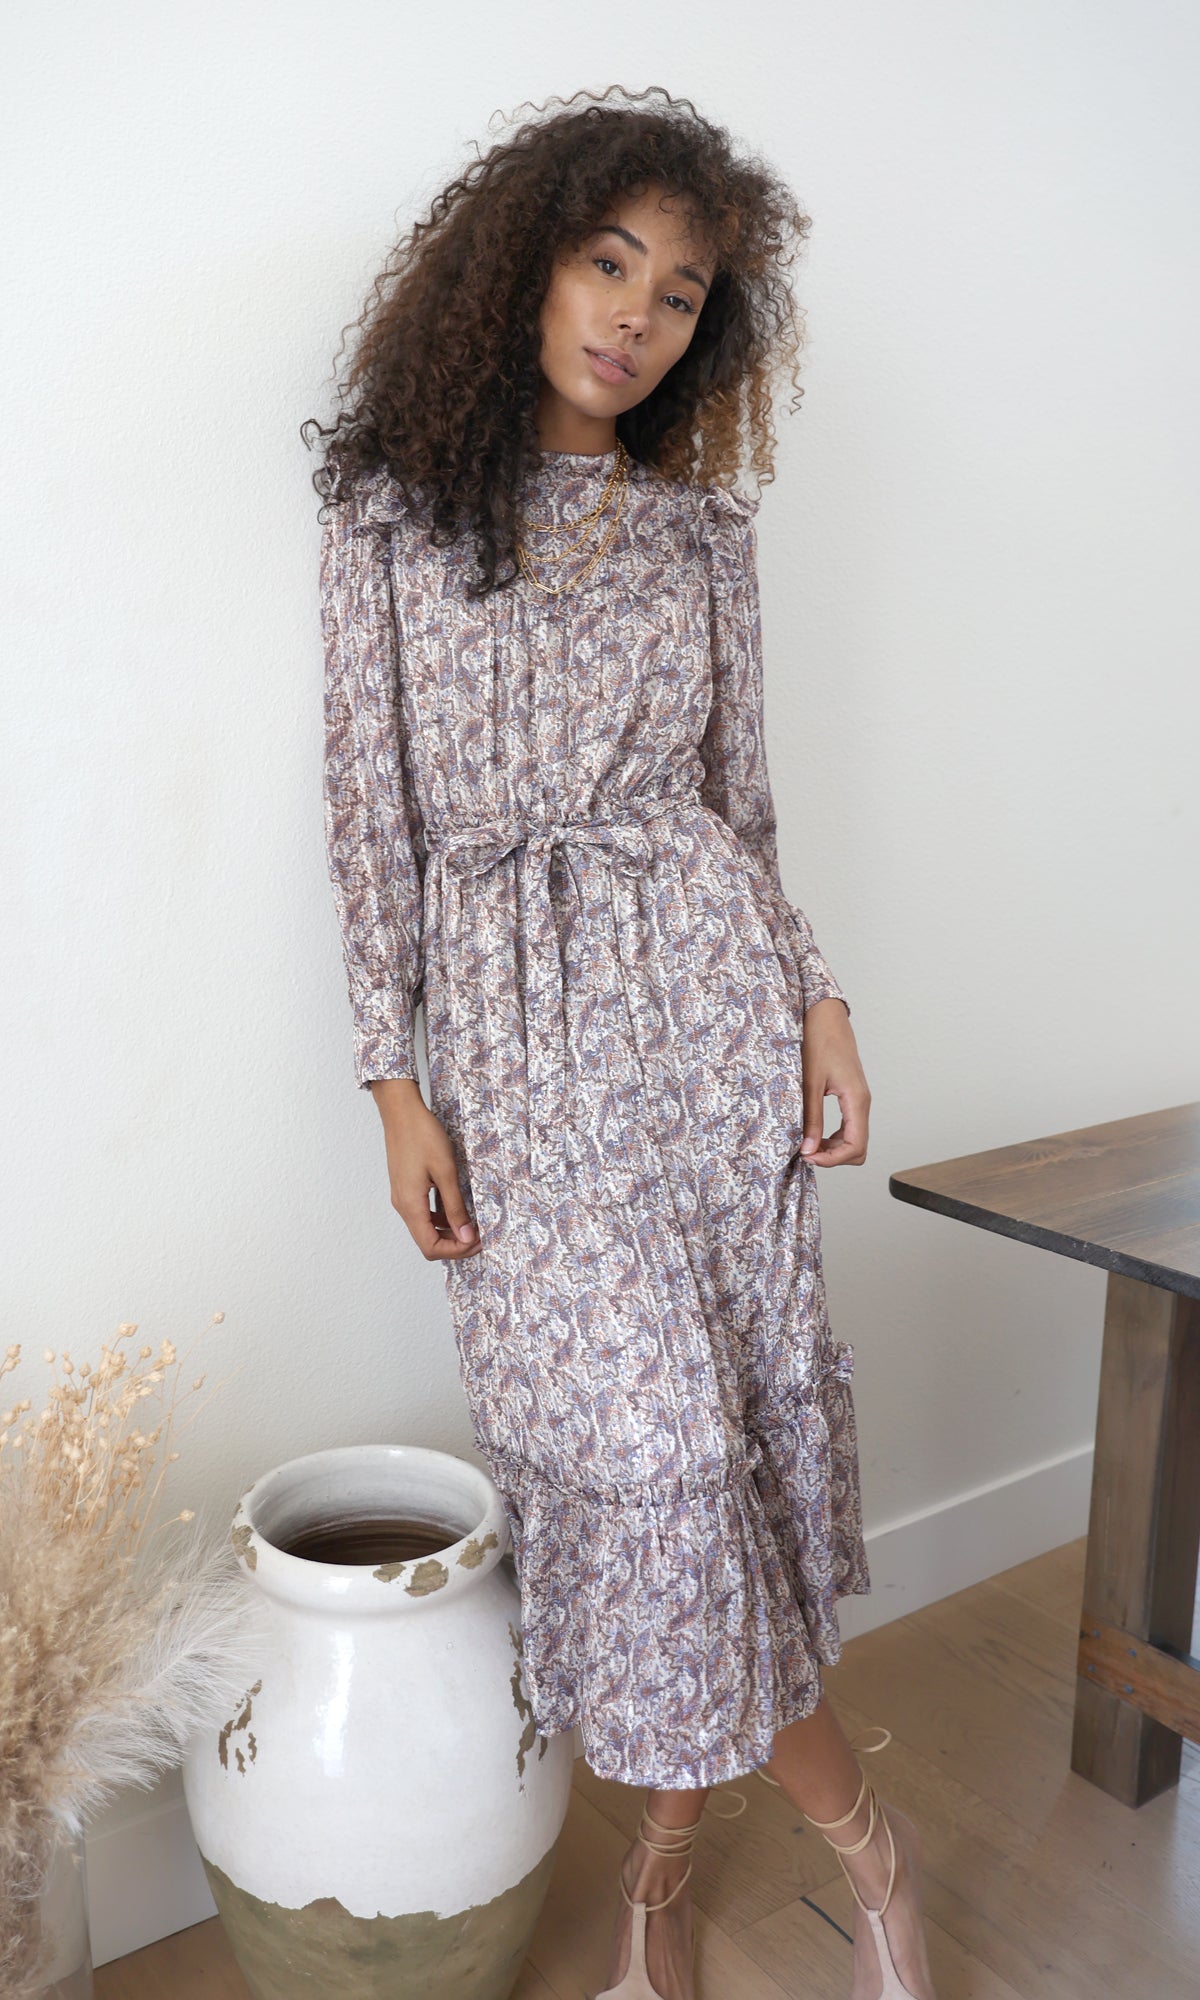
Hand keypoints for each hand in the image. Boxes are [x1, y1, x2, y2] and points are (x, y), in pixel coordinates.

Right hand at [369, 1079, 482, 1257]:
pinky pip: (423, 1212)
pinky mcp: (406, 1187)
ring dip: (448, 1231)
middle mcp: (403, 1205)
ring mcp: (403, 1197)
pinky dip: (440, 1216)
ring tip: (472, 1222)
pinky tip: (457, 1206)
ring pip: (426, 1228)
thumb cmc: (422, 1135)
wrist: (401, 1111)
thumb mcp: (446, 1171)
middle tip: (479, 1234)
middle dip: (455, 1244)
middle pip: (427, 1241)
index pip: (431, 1247)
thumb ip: (456, 1206)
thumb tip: (466, 1236)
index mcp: (410, 1205)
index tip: (478, 1241)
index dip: (456, 1251)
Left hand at [799, 998, 869, 1167]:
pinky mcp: (851, 1095)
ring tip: (806, 1143)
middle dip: (833, 1157)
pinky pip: (849, 1126)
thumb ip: (810, 1118)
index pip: (855, 1146)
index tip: (807, 1157)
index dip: (832, 1159)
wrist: (824, 1015)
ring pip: (854, 1139)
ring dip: (833, 1148)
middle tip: (805, 1152)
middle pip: (859, 1148)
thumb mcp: (809, 1083)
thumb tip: (807, 1150)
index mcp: (856, 1100)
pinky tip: (813, 1132)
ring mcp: (858, 1099)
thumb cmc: (817, 1041)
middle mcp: (862, 1102)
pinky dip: (833, 1136)